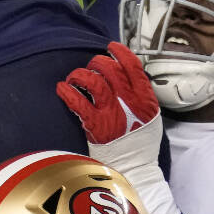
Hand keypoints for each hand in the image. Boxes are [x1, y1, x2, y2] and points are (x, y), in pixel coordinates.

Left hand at [56, 42, 160, 176]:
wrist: (135, 166)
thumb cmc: (141, 142)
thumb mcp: (151, 114)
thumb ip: (142, 95)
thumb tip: (130, 77)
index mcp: (144, 97)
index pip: (133, 65)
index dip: (120, 52)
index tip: (111, 47)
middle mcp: (128, 101)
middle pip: (110, 69)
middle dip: (97, 62)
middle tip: (91, 67)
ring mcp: (111, 112)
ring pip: (93, 81)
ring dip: (80, 75)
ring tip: (75, 78)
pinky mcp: (95, 124)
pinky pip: (78, 102)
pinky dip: (67, 92)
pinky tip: (62, 88)